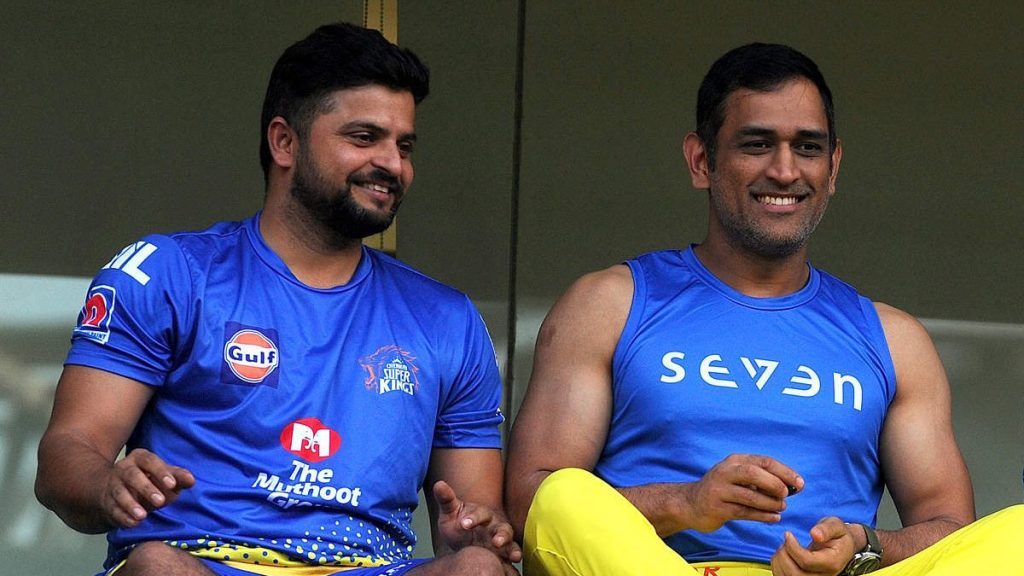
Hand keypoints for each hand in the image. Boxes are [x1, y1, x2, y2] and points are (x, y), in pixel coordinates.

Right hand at [100, 448, 194, 528]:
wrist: (117, 491)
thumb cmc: (149, 480)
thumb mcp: (165, 476)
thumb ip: (178, 477)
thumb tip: (191, 480)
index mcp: (140, 458)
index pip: (150, 460)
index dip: (161, 472)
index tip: (172, 484)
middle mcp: (124, 468)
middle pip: (132, 475)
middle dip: (146, 488)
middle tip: (160, 502)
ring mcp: (113, 485)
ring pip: (119, 493)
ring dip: (131, 504)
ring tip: (143, 515)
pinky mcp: (107, 502)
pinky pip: (112, 509)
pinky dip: (122, 517)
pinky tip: (133, 523)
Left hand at [431, 480, 522, 564]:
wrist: (464, 540)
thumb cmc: (459, 523)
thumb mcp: (450, 512)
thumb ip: (446, 499)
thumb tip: (438, 484)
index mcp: (483, 515)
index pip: (480, 514)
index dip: (473, 518)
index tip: (464, 524)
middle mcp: (496, 527)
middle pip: (503, 529)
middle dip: (502, 535)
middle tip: (496, 542)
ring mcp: (502, 543)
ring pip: (512, 544)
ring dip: (514, 550)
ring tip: (515, 557)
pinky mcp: (503, 557)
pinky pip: (511, 559)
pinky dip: (513, 565)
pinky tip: (513, 569)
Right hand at [685, 454, 802, 531]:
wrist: (691, 504)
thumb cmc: (723, 490)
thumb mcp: (738, 476)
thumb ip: (761, 478)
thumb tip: (793, 486)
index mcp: (735, 460)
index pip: (763, 461)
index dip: (784, 472)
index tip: (800, 484)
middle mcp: (725, 472)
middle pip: (754, 473)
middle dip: (775, 484)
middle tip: (787, 495)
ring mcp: (719, 490)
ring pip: (750, 496)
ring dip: (770, 503)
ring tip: (782, 508)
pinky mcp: (717, 508)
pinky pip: (744, 512)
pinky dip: (762, 516)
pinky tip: (774, 518)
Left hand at [771, 516, 857, 574]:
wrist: (841, 547)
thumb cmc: (837, 535)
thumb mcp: (836, 525)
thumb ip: (827, 529)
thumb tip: (815, 534)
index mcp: (831, 563)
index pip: (807, 561)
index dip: (792, 547)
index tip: (788, 534)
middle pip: (795, 574)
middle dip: (783, 555)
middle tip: (785, 542)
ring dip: (779, 561)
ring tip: (783, 547)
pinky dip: (777, 567)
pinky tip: (782, 555)